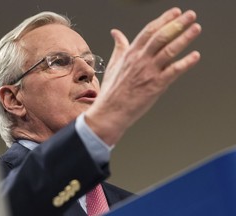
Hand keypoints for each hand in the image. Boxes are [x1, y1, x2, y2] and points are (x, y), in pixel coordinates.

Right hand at [85, 8, 201, 144]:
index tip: (175, 12)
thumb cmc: (112, 91)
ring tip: (195, 28)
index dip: (163, 20)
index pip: (149, 31)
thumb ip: (119, 47)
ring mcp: (148, 72)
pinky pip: (173, 71)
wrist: (110, 111)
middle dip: (177, 24)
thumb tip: (115, 32)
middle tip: (190, 15)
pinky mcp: (155, 86)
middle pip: (161, 37)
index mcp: (130, 54)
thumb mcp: (113, 64)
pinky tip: (195, 56)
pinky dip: (185, 63)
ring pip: (169, 51)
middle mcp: (140, 60)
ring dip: (184, 38)